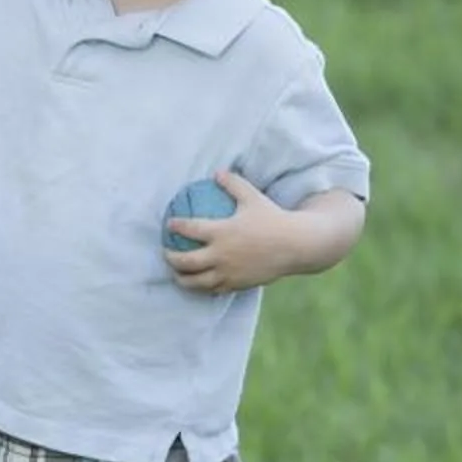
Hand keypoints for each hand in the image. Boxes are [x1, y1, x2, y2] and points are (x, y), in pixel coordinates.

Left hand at [164, 170, 286, 294]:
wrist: (296, 245)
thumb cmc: (273, 218)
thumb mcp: (253, 197)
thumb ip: (233, 184)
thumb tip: (217, 172)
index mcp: (222, 232)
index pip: (190, 229)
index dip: (176, 225)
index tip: (169, 223)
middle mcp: (221, 254)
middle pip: (185, 261)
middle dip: (170, 257)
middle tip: (166, 252)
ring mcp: (228, 272)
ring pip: (196, 281)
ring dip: (181, 278)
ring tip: (177, 274)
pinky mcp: (237, 284)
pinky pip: (213, 289)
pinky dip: (201, 288)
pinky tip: (198, 284)